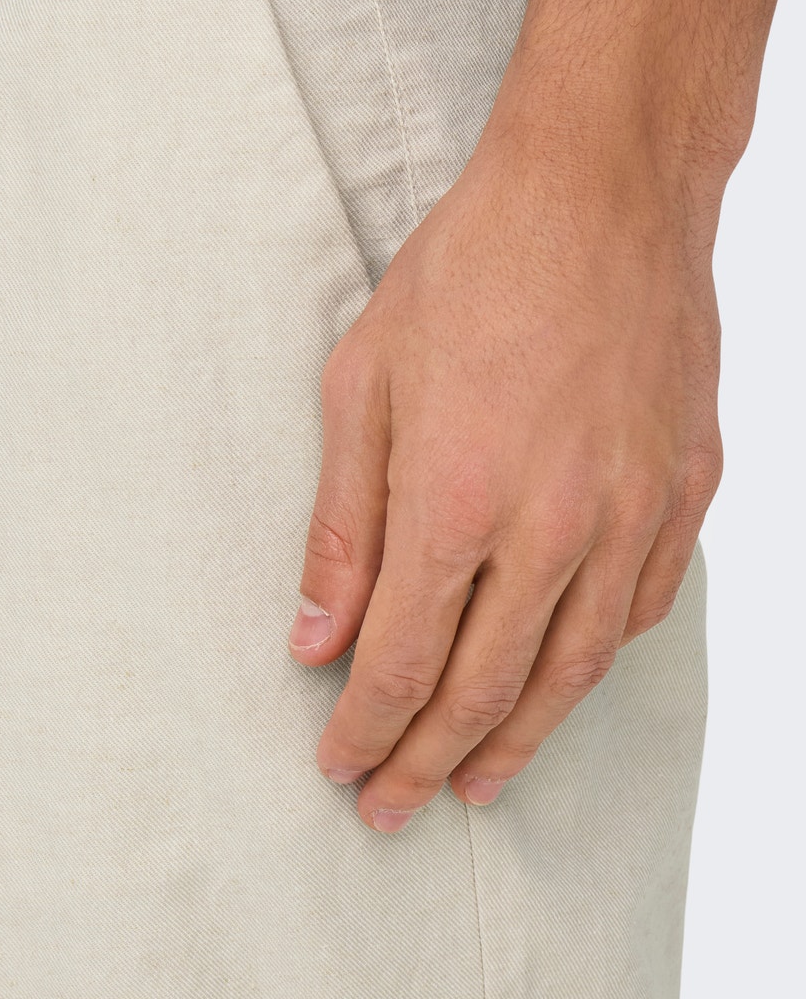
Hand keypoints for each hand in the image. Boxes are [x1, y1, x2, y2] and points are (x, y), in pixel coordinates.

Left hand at [289, 105, 723, 831]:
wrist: (603, 191)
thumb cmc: (468, 272)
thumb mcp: (362, 384)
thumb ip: (342, 526)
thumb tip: (313, 636)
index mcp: (456, 501)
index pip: (401, 662)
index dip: (365, 730)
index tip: (338, 766)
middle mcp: (553, 529)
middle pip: (482, 689)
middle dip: (425, 762)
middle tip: (389, 807)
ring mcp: (631, 517)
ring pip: (570, 672)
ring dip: (516, 741)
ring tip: (476, 786)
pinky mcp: (685, 494)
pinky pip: (636, 613)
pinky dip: (589, 665)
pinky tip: (557, 687)